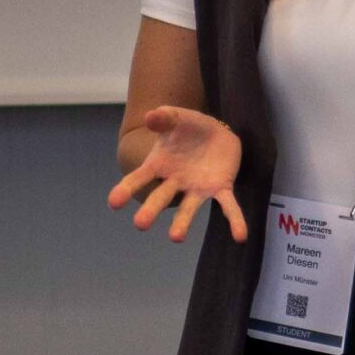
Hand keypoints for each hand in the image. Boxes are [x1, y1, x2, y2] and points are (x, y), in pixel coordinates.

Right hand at [108, 105, 246, 243]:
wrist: (216, 131)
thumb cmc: (188, 127)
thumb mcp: (177, 117)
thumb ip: (164, 117)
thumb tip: (151, 117)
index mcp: (159, 165)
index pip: (140, 178)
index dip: (126, 189)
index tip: (114, 202)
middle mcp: (175, 182)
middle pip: (160, 197)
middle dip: (151, 210)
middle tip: (140, 225)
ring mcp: (197, 188)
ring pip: (189, 208)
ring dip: (182, 223)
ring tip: (175, 238)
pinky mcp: (220, 189)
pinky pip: (228, 206)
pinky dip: (235, 221)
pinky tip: (240, 236)